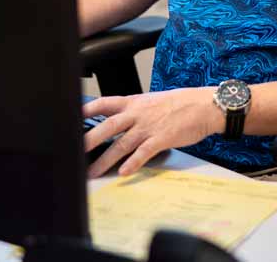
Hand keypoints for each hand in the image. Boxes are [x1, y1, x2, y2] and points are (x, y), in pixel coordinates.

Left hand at [83, 87, 220, 177]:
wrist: (204, 105)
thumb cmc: (180, 104)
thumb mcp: (153, 102)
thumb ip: (135, 111)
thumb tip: (119, 122)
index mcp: (135, 102)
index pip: (105, 102)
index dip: (88, 109)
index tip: (71, 116)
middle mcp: (139, 113)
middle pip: (108, 126)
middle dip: (90, 140)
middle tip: (73, 152)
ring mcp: (150, 126)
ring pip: (122, 144)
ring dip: (105, 160)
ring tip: (92, 173)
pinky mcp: (162, 138)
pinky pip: (144, 152)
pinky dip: (133, 163)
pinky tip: (123, 173)